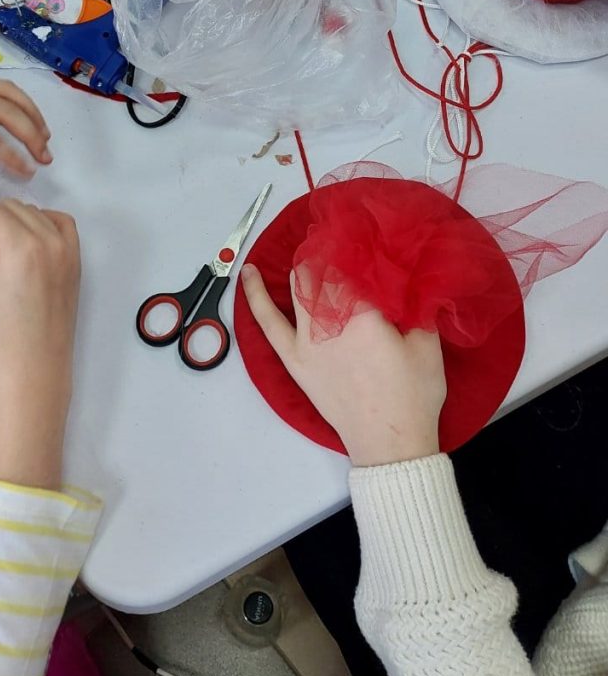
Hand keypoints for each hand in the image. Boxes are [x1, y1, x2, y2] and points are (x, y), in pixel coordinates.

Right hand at [0, 200, 79, 489]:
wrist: (35, 370)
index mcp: (26, 247)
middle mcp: (53, 241)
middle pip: (12, 207)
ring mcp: (70, 250)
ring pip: (34, 212)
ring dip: (15, 229)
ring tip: (8, 266)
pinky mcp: (77, 261)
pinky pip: (60, 222)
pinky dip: (42, 227)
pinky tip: (29, 254)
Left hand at [241, 264, 445, 466]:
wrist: (390, 442)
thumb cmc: (413, 396)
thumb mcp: (429, 344)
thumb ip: (418, 305)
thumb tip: (410, 275)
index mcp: (364, 315)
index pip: (352, 263)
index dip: (356, 245)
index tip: (363, 233)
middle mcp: (329, 322)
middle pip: (322, 270)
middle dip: (331, 252)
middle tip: (346, 244)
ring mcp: (306, 341)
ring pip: (298, 286)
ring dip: (306, 267)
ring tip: (316, 253)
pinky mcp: (294, 359)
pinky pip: (267, 321)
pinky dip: (255, 296)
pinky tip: (248, 274)